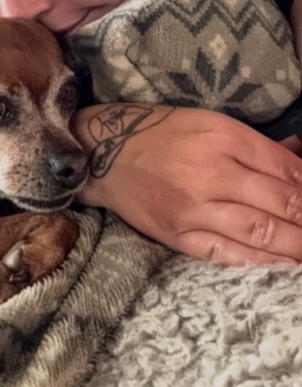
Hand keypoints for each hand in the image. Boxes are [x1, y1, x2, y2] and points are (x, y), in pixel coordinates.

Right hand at [71, 104, 301, 264]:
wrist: (103, 153)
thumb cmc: (160, 133)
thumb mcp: (209, 122)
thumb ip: (256, 144)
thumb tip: (299, 156)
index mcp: (222, 137)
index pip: (284, 168)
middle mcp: (210, 173)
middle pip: (280, 202)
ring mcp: (194, 209)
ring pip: (260, 232)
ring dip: (296, 243)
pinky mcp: (178, 235)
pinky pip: (228, 254)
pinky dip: (261, 261)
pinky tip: (284, 263)